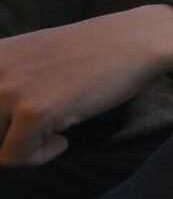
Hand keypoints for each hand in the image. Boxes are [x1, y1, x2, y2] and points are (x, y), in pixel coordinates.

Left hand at [0, 6, 172, 165]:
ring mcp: (10, 90)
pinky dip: (40, 156)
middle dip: (9, 137)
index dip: (1, 124)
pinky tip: (63, 139)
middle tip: (36, 131)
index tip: (18, 124)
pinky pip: (15, 157)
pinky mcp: (35, 111)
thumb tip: (1, 118)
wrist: (134, 41)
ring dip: (23, 147)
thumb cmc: (90, 51)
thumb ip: (5, 77)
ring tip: (50, 133)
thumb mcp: (30, 55)